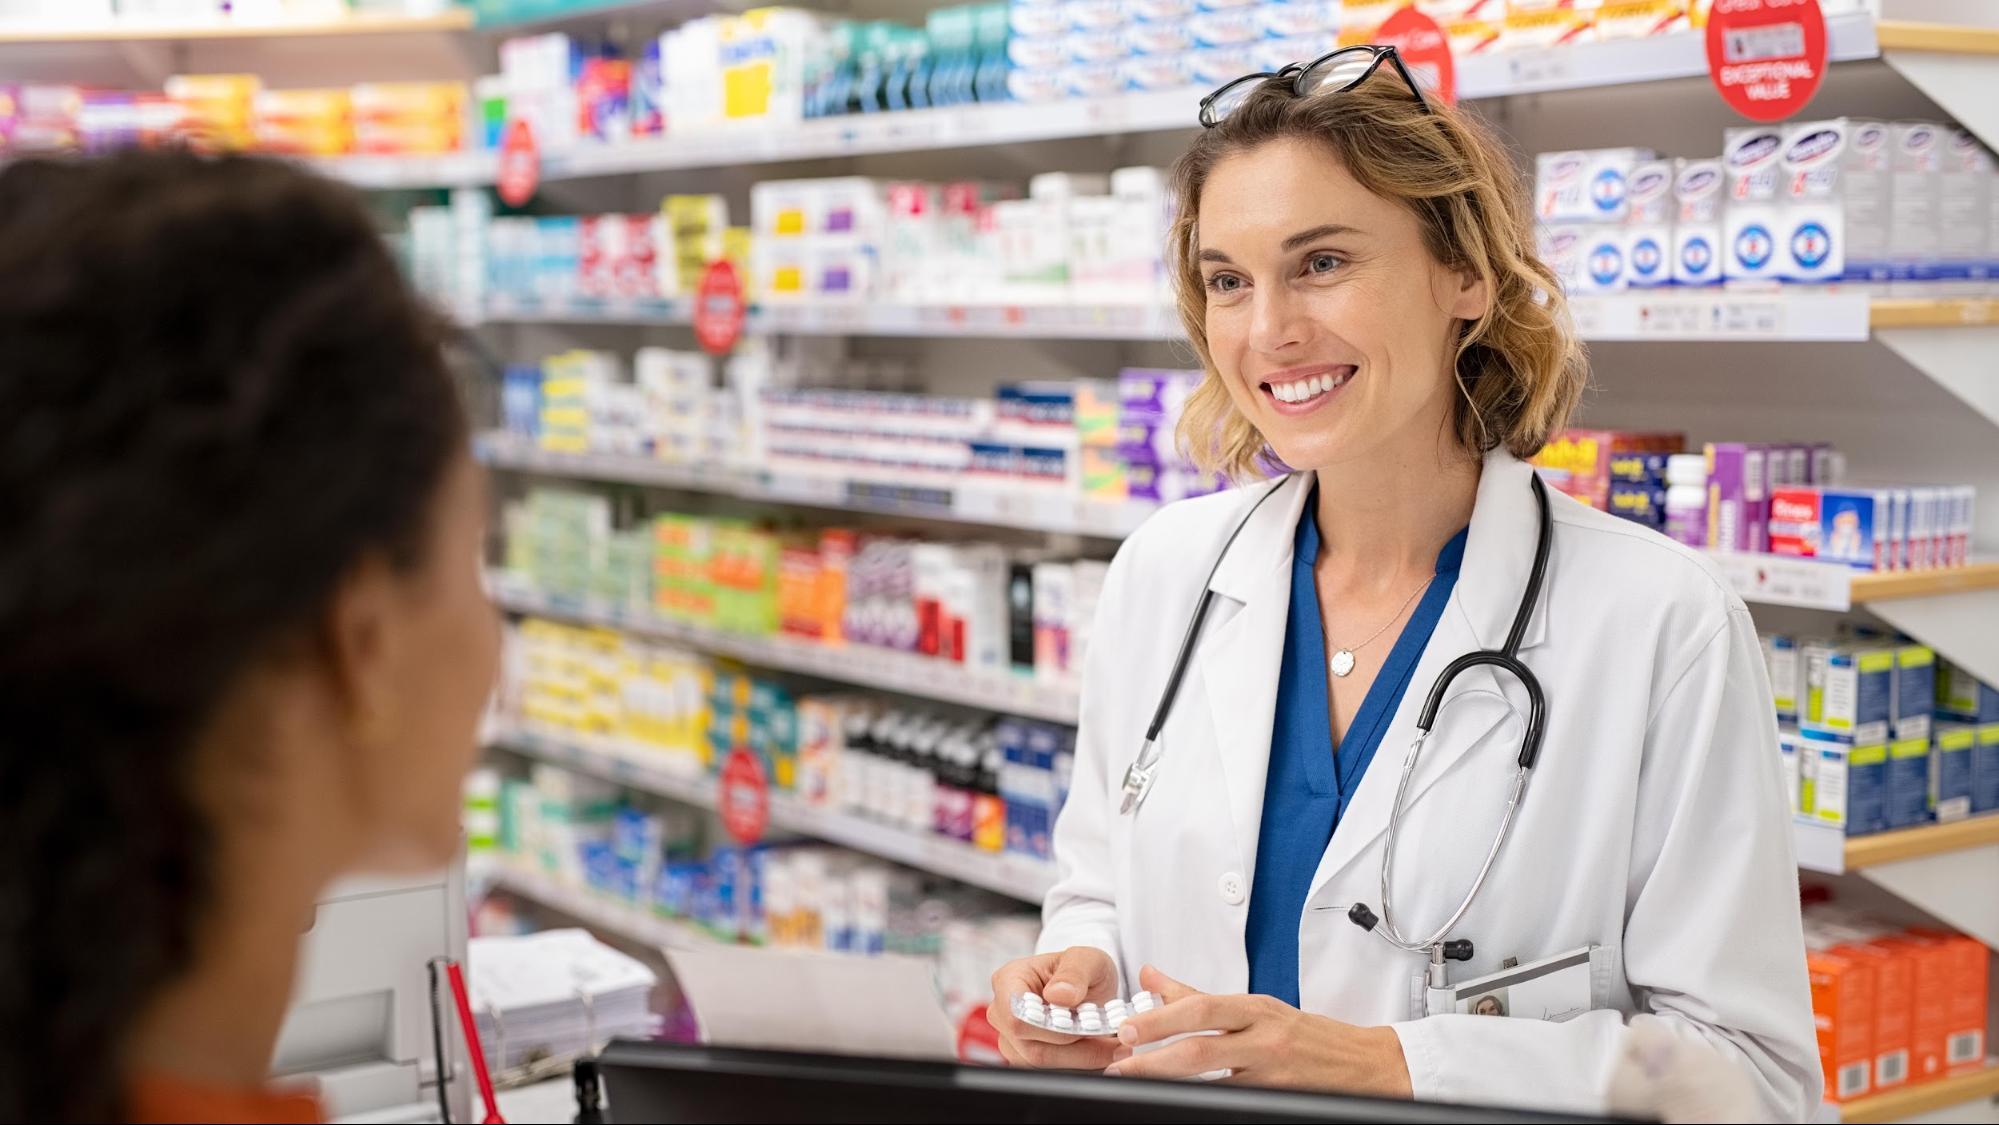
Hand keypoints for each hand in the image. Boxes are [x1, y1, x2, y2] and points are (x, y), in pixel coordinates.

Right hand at [986, 946, 1121, 1070]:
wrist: (1085, 986)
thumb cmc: (1081, 968)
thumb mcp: (1087, 959)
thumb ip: (1074, 972)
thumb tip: (1058, 995)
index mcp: (1009, 981)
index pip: (1018, 1018)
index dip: (1052, 1029)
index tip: (1087, 1026)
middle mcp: (1003, 1013)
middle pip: (1033, 1048)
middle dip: (1079, 1050)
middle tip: (1116, 1044)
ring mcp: (1012, 1039)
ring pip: (1045, 1065)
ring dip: (1083, 1061)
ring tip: (1114, 1047)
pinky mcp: (1026, 1058)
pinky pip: (1052, 1073)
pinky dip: (1081, 1066)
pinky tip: (1101, 1052)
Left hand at [1105, 965, 1412, 1096]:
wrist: (1367, 1063)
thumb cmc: (1308, 1035)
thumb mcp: (1257, 1007)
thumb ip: (1198, 994)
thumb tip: (1151, 976)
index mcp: (1255, 1009)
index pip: (1201, 1008)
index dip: (1161, 1018)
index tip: (1128, 1028)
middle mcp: (1263, 1038)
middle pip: (1201, 1047)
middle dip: (1155, 1057)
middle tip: (1121, 1062)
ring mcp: (1271, 1074)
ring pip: (1213, 1080)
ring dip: (1171, 1081)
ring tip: (1139, 1082)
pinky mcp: (1279, 1097)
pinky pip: (1234, 1098)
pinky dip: (1206, 1098)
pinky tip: (1182, 1099)